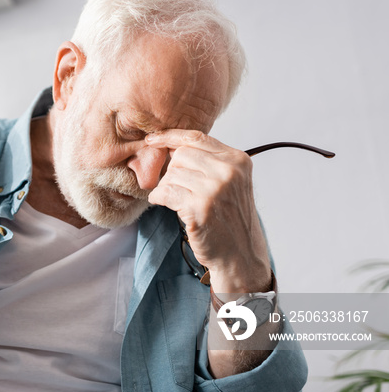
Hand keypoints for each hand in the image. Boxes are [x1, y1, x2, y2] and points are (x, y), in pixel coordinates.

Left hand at [145, 129, 269, 292]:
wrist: (240, 255)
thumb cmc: (229, 219)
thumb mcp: (230, 183)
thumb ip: (209, 162)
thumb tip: (171, 145)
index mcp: (237, 160)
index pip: (196, 137)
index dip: (170, 137)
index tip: (152, 139)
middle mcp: (228, 171)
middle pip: (180, 155)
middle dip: (171, 171)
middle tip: (175, 187)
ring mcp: (215, 189)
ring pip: (171, 174)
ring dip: (166, 187)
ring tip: (176, 200)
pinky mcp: (200, 207)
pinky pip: (165, 192)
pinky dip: (158, 197)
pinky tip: (163, 203)